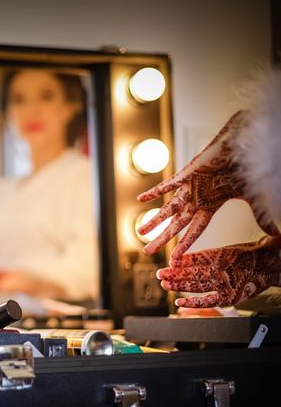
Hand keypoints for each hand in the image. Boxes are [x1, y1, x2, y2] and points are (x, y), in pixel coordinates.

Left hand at [137, 111, 278, 259]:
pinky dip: (154, 191)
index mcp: (209, 207)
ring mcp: (189, 188)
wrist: (242, 146)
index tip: (174, 260)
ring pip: (168, 209)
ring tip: (139, 232)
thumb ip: (258, 215)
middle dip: (162, 238)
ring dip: (154, 221)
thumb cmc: (243, 169)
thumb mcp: (251, 198)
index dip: (185, 246)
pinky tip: (140, 199)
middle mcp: (196, 200)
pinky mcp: (186, 174)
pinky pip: (167, 185)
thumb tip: (273, 233)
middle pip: (176, 225)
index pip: (194, 232)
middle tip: (147, 251)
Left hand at [156, 235, 280, 307]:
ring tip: (164, 284)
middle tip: (160, 274)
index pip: (195, 259)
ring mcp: (224, 284)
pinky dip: (192, 302)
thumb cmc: (248, 255)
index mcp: (219, 255)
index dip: (179, 262)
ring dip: (179, 285)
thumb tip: (179, 259)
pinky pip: (207, 301)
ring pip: (196, 286)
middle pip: (192, 273)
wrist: (271, 265)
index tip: (167, 263)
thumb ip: (203, 256)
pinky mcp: (228, 297)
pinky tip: (178, 301)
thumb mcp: (225, 249)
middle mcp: (220, 270)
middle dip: (174, 274)